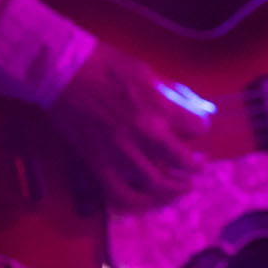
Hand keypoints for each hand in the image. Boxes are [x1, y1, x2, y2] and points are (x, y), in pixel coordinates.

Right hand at [46, 40, 209, 210]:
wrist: (63, 71)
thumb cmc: (107, 64)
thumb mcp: (150, 71)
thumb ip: (178, 94)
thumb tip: (205, 109)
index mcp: (161, 107)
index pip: (198, 128)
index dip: (200, 128)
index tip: (195, 129)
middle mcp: (145, 134)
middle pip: (182, 162)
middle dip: (194, 166)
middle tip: (196, 166)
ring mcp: (121, 153)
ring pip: (157, 186)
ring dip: (175, 190)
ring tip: (182, 188)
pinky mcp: (98, 164)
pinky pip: (122, 196)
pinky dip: (139, 204)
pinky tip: (150, 200)